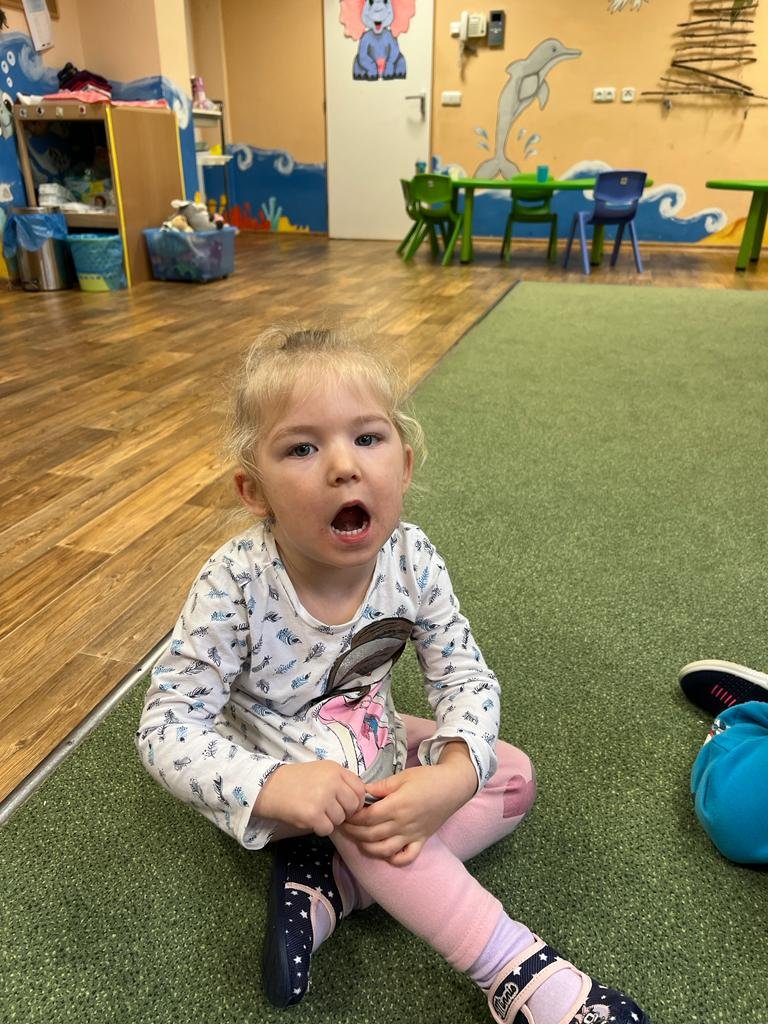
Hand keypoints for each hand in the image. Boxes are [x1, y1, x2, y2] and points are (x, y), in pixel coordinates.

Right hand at [254, 761, 365, 836]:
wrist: (269, 786)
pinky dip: (320, 828)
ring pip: (340, 819)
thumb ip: (341, 781)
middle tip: (328, 810)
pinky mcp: (313, 815)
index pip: (360, 790)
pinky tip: (310, 819)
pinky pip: (328, 829)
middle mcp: (332, 782)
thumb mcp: (322, 771)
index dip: (355, 800)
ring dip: (330, 820)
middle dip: (343, 812)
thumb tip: (360, 801)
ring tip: (315, 812)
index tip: (345, 804)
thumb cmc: (297, 780)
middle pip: (353, 806)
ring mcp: (323, 798)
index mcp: (336, 769)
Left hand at [339, 742, 476, 865]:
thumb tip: (362, 791)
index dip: (353, 817)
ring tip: (357, 840)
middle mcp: (403, 824)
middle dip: (353, 832)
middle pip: (371, 835)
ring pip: (384, 850)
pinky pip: (406, 857)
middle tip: (343, 826)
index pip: (368, 817)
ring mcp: (412, 835)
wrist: (453, 787)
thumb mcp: (403, 776)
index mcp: (397, 805)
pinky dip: (393, 859)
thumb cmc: (427, 778)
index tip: (344, 812)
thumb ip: (381, 786)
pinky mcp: (421, 841)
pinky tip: (384, 853)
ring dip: (367, 848)